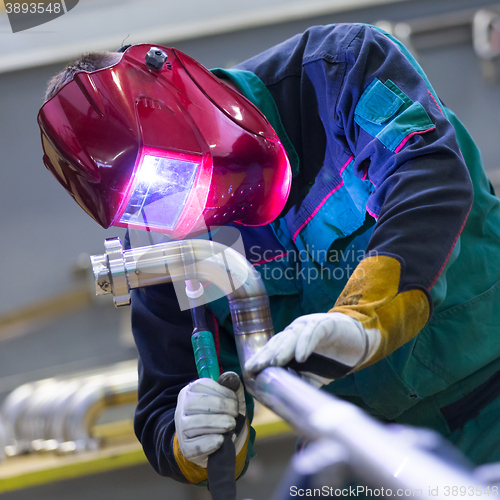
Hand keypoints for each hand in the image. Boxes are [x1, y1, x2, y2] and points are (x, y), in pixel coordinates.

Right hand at [175, 375, 247, 467]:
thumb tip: (233, 378)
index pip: (204, 386)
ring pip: (195, 424)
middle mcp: (182, 407)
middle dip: (221, 407)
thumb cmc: (215, 413)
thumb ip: (229, 387)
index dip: (223, 392)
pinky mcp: (185, 447)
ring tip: (231, 424)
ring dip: (217, 423)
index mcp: (191, 390)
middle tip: (235, 413)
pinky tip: (221, 440)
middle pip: (198, 404)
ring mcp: (181, 428)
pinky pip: (195, 445)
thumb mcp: (222, 397)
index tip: (235, 400)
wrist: (201, 438)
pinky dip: (210, 442)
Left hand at [244, 312, 380, 386]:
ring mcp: (310, 325)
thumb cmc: (333, 357)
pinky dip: (307, 344)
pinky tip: (301, 357)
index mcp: (290, 341)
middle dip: (265, 356)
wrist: (360, 340)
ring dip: (282, 350)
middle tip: (254, 369)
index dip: (259, 360)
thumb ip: (300, 382)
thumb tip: (284, 401)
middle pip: (277, 342)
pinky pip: (314, 333)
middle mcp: (296, 330)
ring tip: (273, 362)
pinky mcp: (326, 324)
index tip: (248, 374)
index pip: (271, 349)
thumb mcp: (314, 374)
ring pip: (292, 336)